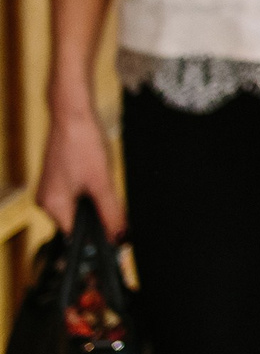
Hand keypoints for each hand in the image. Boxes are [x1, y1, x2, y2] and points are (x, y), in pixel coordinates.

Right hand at [37, 103, 122, 238]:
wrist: (72, 114)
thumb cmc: (84, 143)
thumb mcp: (103, 182)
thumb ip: (111, 213)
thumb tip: (119, 238)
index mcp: (53, 206)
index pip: (75, 236)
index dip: (96, 239)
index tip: (115, 238)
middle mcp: (46, 202)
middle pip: (77, 223)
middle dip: (98, 218)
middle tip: (115, 202)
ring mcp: (49, 190)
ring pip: (77, 208)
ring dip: (95, 204)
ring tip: (103, 181)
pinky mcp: (56, 180)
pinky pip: (75, 196)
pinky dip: (89, 193)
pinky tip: (98, 177)